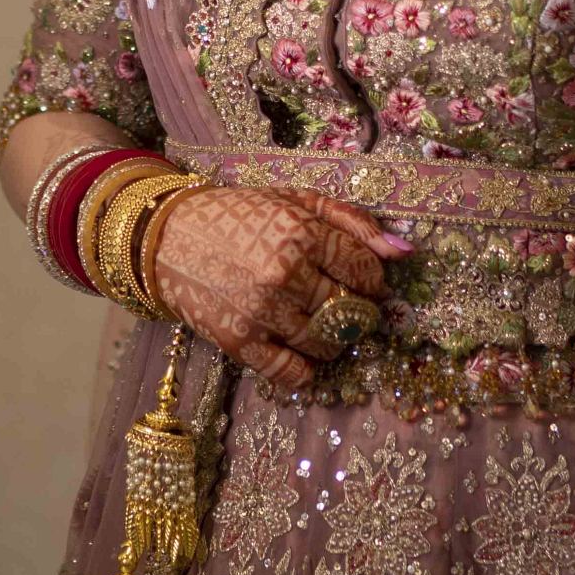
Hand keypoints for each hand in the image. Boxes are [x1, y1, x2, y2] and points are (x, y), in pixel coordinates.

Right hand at [153, 186, 407, 395]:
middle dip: (358, 310)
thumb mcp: (296, 201)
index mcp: (301, 233)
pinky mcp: (240, 343)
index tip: (361, 277)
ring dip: (336, 338)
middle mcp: (284, 274)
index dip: (372, 278)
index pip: (365, 270)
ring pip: (329, 344)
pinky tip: (301, 346)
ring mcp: (262, 312)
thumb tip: (405, 251)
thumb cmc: (240, 214)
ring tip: (322, 320)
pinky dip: (307, 367)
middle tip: (346, 301)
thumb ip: (353, 222)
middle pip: (352, 310)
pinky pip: (294, 373)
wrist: (168, 237)